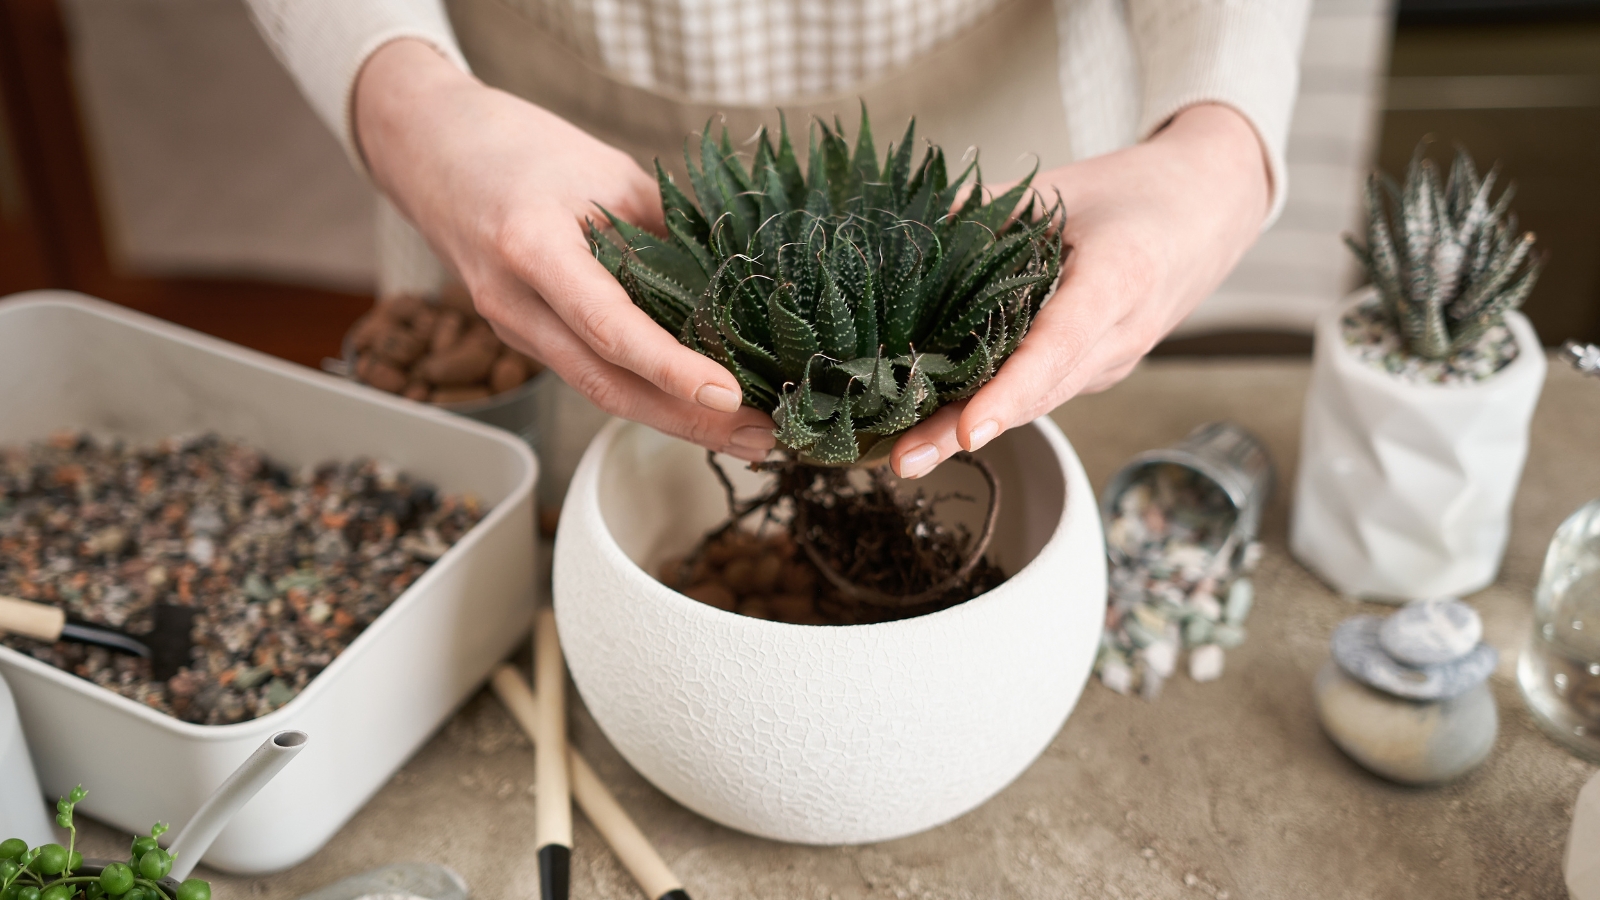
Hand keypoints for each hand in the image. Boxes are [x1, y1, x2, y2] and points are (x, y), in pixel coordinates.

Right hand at [353, 39, 775, 460]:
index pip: (609, 327)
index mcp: (531, 247)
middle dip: (689, 422)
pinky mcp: (523, 336)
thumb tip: (735, 281)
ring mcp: (513, 328)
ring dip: (675, 418)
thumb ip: (664, 226)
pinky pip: (590, 372)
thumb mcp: (603, 169)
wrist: (424, 147)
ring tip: (748, 433)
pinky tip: (695, 404)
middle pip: (606, 385)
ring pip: (599, 391)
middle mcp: (515, 303)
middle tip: (765, 437)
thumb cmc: (514, 144)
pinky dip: (646, 393)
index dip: (671, 368)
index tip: (731, 395)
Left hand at [890, 103, 1270, 477]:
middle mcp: (1122, 333)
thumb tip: (912, 227)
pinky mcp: (1102, 371)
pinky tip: (938, 415)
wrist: (1212, 211)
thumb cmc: (1138, 192)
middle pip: (1037, 393)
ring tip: (906, 450)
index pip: (1059, 346)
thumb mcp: (1062, 185)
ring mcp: (1115, 361)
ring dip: (970, 428)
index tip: (969, 430)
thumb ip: (987, 208)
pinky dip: (994, 404)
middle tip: (903, 458)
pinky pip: (1044, 391)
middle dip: (965, 429)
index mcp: (1120, 277)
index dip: (1011, 391)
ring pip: (1038, 400)